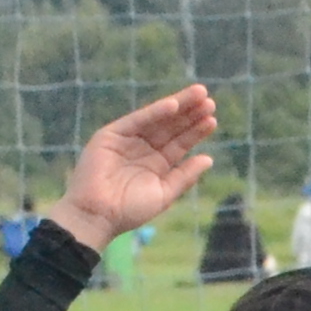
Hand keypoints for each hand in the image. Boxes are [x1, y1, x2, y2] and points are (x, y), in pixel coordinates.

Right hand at [54, 85, 219, 246]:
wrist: (98, 215)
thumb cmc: (130, 210)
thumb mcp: (164, 193)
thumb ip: (185, 176)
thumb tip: (209, 159)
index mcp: (156, 164)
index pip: (179, 143)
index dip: (195, 131)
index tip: (212, 119)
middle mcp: (143, 149)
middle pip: (171, 127)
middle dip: (190, 114)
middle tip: (210, 101)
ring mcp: (127, 140)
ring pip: (157, 119)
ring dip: (178, 106)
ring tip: (199, 94)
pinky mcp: (111, 134)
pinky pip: (137, 120)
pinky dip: (155, 112)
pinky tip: (174, 105)